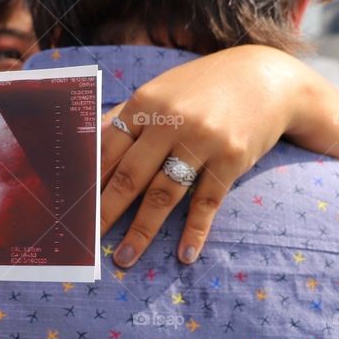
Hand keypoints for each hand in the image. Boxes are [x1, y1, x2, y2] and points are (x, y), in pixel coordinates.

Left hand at [99, 46, 303, 267]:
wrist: (264, 79)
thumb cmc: (199, 90)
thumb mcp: (159, 92)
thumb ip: (125, 118)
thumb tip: (86, 147)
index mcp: (146, 103)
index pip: (108, 150)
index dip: (90, 182)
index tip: (75, 208)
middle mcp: (172, 121)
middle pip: (131, 175)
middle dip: (106, 211)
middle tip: (87, 241)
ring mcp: (203, 141)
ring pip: (164, 194)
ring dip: (141, 231)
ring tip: (124, 258)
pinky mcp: (232, 159)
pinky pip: (207, 202)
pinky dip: (195, 231)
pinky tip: (184, 255)